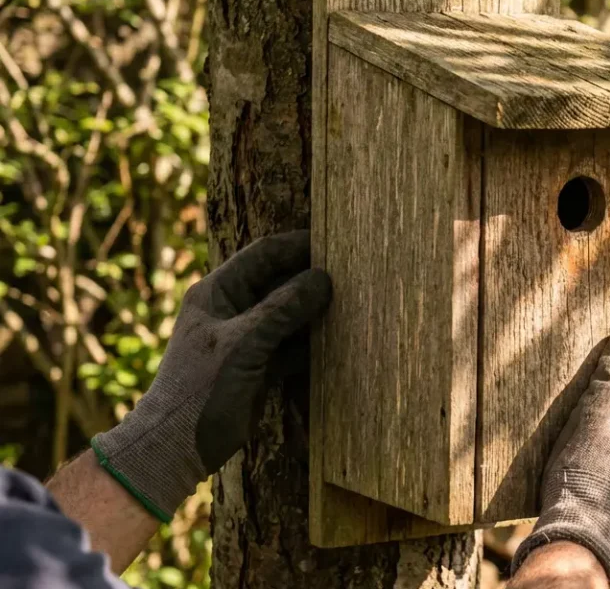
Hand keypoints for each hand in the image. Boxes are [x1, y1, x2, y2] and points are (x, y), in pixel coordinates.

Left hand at [90, 230, 330, 520]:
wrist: (176, 447)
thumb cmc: (199, 389)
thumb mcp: (243, 342)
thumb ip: (283, 308)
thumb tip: (323, 279)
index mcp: (216, 292)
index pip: (263, 254)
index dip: (298, 244)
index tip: (336, 241)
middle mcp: (232, 309)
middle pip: (280, 281)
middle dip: (313, 278)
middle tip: (354, 274)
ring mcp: (246, 338)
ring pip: (289, 314)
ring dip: (316, 311)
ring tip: (354, 303)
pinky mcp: (259, 365)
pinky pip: (292, 344)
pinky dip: (313, 342)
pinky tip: (339, 341)